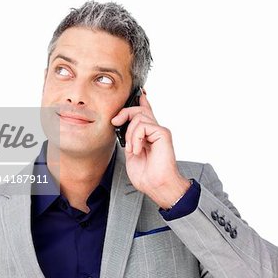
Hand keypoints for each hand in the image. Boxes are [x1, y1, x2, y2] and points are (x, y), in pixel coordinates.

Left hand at [111, 89, 190, 208]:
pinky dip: (136, 138)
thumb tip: (120, 125)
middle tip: (115, 123)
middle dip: (124, 113)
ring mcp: (159, 131)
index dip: (141, 100)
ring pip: (138, 116)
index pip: (145, 111)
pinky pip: (143, 126)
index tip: (138, 91)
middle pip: (138, 109)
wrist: (157, 185)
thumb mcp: (131, 152)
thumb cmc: (147, 174)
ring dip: (130, 134)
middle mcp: (155, 130)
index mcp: (148, 134)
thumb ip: (129, 138)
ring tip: (132, 149)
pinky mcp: (163, 133)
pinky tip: (138, 150)